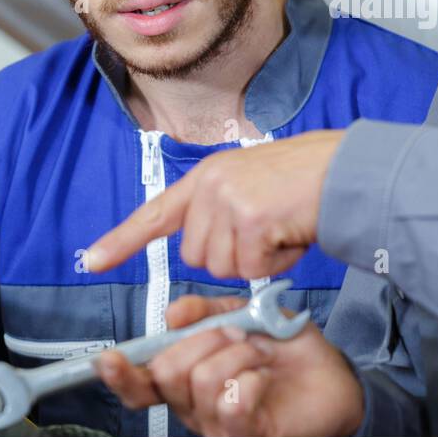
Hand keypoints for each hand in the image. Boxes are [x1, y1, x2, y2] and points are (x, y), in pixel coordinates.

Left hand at [86, 129, 344, 279]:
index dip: (121, 240)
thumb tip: (207, 252)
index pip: (156, 212)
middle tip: (267, 232)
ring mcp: (229, 201)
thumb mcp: (253, 186)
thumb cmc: (308, 183)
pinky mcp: (251, 219)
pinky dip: (276, 262)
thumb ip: (223, 211)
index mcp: (208, 176)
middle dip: (232, 257)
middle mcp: (211, 185)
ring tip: (283, 229)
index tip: (90, 261)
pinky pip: (252, 267)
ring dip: (256, 260)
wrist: (347, 169)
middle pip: (197, 257)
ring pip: (222, 267)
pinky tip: (292, 234)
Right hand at [95, 294, 364, 436]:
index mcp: (187, 378)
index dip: (120, 374)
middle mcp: (195, 406)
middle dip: (203, 338)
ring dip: (238, 353)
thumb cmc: (287, 351)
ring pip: (202, 379)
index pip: (140, 385)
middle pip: (167, 373)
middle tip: (235, 332)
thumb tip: (174, 311)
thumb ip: (206, 309)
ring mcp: (219, 425)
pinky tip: (264, 377)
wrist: (332, 375)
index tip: (109, 358)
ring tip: (260, 354)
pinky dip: (252, 377)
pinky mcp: (247, 435)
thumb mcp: (244, 315)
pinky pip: (232, 401)